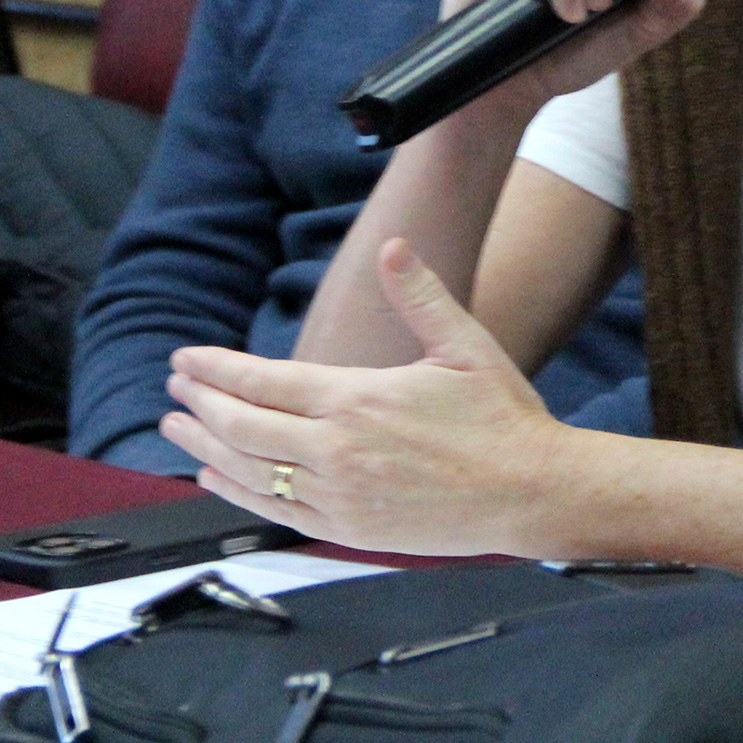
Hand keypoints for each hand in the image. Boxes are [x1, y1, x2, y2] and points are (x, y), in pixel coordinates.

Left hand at [158, 239, 573, 557]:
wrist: (532, 491)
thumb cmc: (504, 418)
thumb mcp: (467, 347)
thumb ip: (421, 297)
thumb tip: (395, 247)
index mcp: (359, 399)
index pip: (263, 381)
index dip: (215, 369)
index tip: (185, 360)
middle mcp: (338, 449)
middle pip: (241, 425)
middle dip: (200, 403)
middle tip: (177, 388)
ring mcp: (339, 494)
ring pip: (247, 469)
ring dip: (203, 447)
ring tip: (176, 429)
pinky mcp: (348, 528)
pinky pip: (273, 511)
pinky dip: (234, 491)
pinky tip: (215, 477)